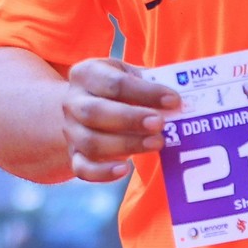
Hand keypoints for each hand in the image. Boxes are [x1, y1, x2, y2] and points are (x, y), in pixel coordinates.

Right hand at [58, 57, 180, 182]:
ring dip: (126, 145)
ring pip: (91, 142)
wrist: (84, 108)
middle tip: (160, 123)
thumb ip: (148, 84)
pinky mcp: (74, 155)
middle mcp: (73, 102)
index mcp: (86, 74)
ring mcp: (71, 130)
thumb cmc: (116, 91)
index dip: (145, 92)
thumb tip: (177, 102)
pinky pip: (83, 169)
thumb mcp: (128, 76)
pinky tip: (125, 169)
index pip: (114, 83)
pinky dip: (103, 173)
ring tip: (157, 143)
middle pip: (94, 112)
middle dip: (130, 119)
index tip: (173, 100)